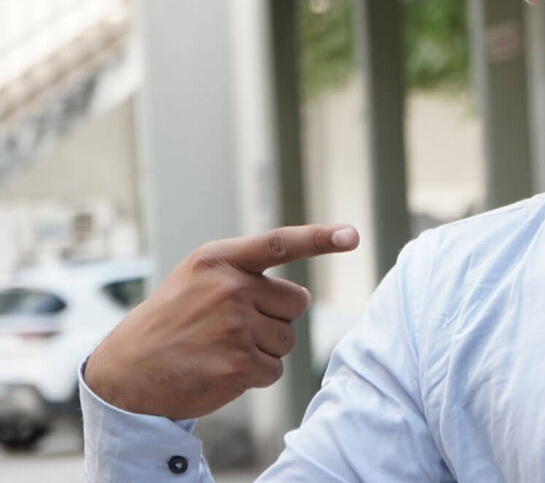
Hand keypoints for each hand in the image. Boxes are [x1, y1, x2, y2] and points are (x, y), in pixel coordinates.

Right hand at [84, 224, 359, 419]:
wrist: (127, 371)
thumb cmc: (173, 320)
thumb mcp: (198, 278)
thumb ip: (245, 271)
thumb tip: (302, 297)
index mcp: (219, 259)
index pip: (280, 243)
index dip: (320, 238)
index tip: (352, 234)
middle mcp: (228, 288)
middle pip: (296, 303)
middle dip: (276, 317)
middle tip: (233, 326)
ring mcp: (233, 327)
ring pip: (287, 339)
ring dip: (264, 349)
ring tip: (222, 347)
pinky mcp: (237, 365)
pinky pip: (274, 370)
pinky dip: (255, 375)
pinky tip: (221, 369)